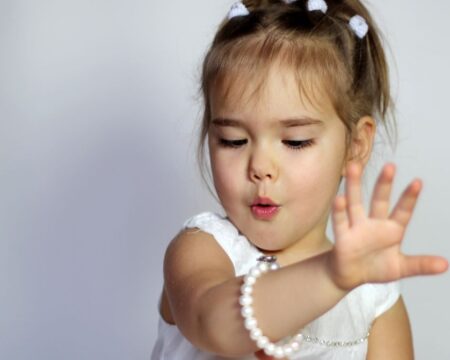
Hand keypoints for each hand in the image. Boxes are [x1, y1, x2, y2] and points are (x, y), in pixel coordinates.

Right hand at [329, 162, 447, 289]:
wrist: (350, 275)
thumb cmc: (376, 267)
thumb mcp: (401, 268)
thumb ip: (420, 264)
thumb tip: (445, 264)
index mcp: (391, 230)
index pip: (402, 211)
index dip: (409, 198)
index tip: (417, 182)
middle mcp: (374, 224)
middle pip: (379, 201)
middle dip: (384, 184)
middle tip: (390, 166)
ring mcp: (357, 228)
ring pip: (355, 203)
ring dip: (354, 186)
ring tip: (353, 166)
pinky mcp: (342, 236)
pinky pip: (340, 221)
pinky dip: (339, 210)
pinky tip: (339, 199)